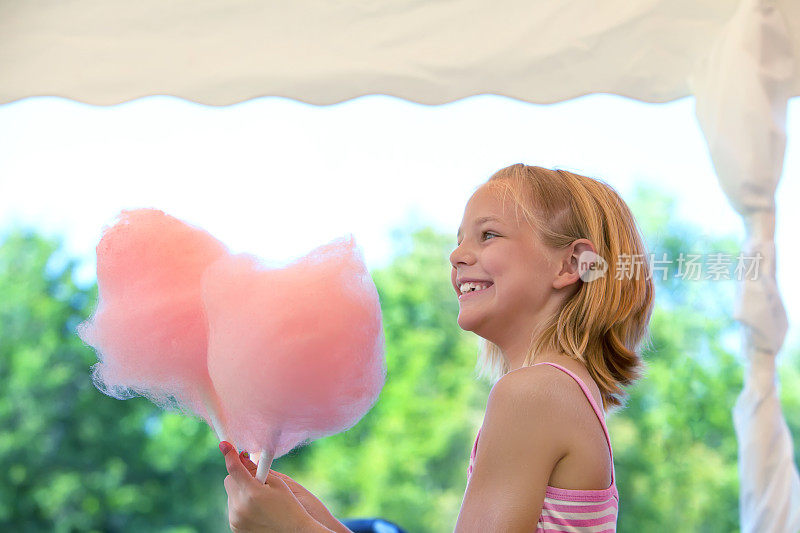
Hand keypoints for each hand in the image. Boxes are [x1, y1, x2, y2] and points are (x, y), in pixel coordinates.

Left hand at [234, 447, 351, 532]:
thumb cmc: (290, 506)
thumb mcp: (278, 484)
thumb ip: (257, 470)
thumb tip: (242, 456)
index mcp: (252, 493)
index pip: (234, 468)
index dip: (229, 454)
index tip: (225, 445)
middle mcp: (240, 507)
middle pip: (229, 481)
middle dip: (239, 477)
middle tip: (256, 480)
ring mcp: (236, 520)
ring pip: (231, 495)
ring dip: (241, 492)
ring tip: (260, 500)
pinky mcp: (235, 528)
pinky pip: (233, 508)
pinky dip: (241, 505)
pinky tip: (257, 510)